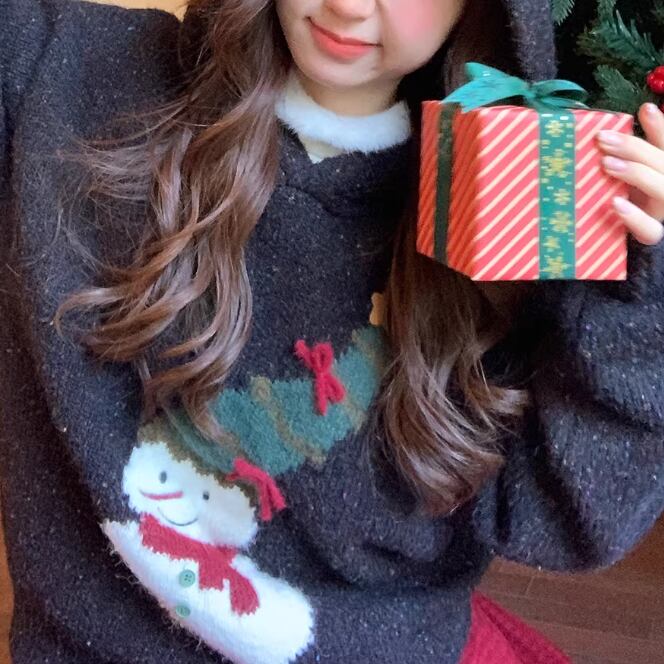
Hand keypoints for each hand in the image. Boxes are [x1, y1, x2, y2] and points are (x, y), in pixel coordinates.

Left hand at [597, 102, 663, 245]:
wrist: (627, 240)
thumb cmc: (630, 200)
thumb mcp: (631, 173)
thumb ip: (631, 153)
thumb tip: (631, 116)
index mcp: (662, 169)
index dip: (660, 127)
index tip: (644, 109)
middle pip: (663, 163)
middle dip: (634, 148)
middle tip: (603, 139)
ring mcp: (662, 212)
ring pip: (663, 190)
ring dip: (636, 173)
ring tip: (606, 163)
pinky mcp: (651, 235)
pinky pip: (650, 230)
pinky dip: (634, 217)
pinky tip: (616, 203)